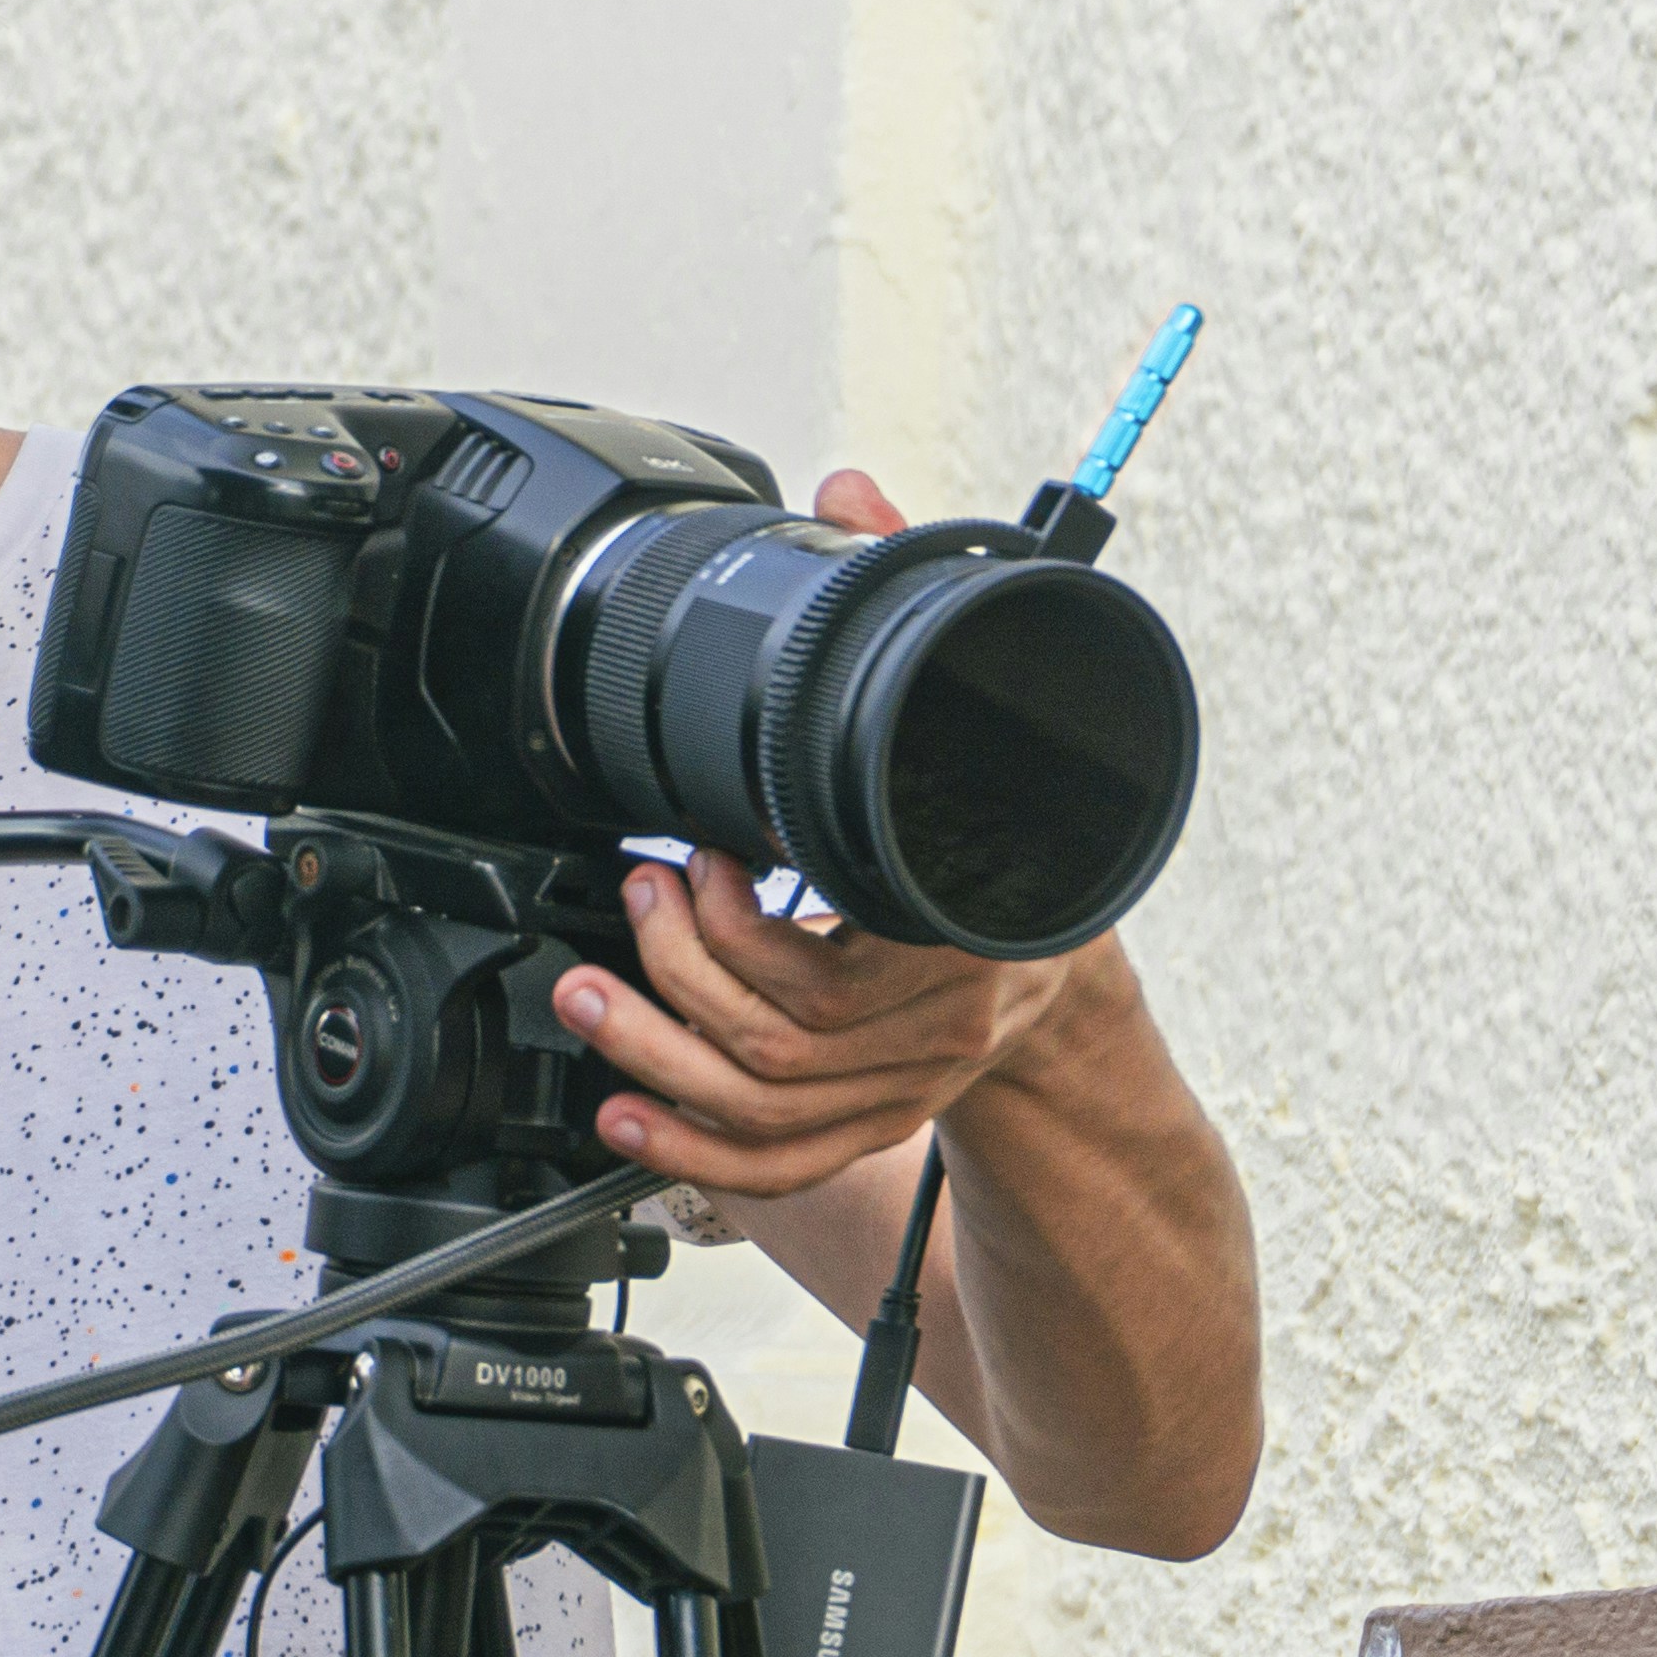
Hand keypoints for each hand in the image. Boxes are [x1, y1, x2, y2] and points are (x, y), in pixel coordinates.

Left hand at [547, 469, 1087, 1198]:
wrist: (1064, 971)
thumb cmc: (1012, 839)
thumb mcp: (970, 721)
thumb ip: (912, 597)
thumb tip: (850, 488)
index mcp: (961, 931)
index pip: (840, 961)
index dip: (751, 925)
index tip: (703, 853)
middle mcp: (937, 1024)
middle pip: (783, 1037)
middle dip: (681, 974)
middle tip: (630, 903)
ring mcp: (903, 1086)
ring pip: (768, 1107)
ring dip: (661, 1056)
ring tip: (592, 991)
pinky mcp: (867, 1123)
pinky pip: (776, 1168)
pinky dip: (692, 1155)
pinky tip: (623, 1115)